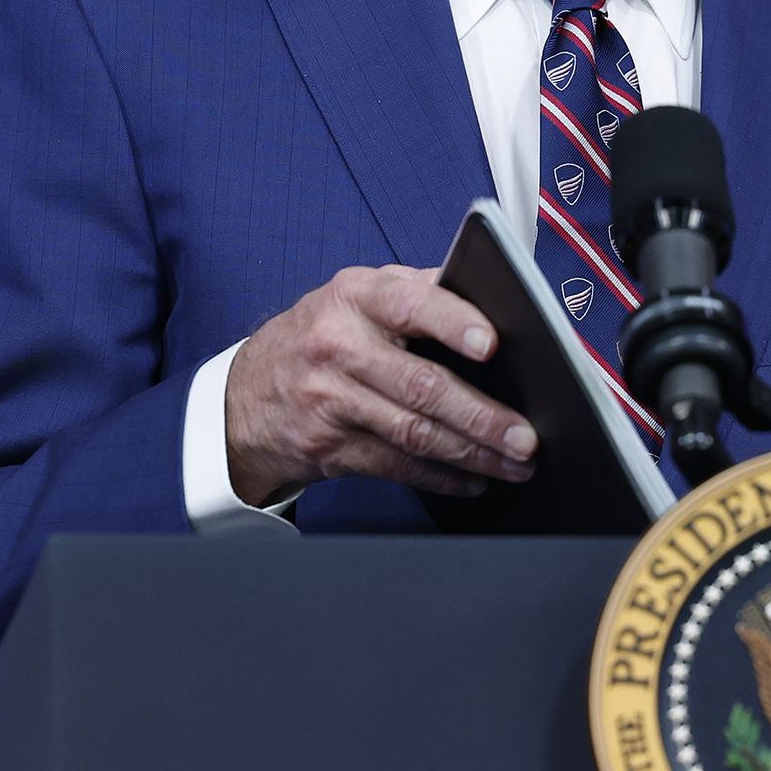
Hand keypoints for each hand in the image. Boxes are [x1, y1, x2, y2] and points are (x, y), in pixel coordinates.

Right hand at [224, 265, 538, 505]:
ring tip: (513, 463)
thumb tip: (492, 298)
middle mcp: (339, 346)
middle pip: (421, 384)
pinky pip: (397, 466)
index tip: (492, 343)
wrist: (246, 393)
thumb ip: (417, 291)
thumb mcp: (356, 295)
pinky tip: (472, 479)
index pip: (410, 304)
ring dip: (472, 454)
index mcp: (355, 297)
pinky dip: (442, 477)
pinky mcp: (330, 447)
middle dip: (482, 416)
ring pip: (415, 433)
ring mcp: (331, 400)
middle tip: (525, 436)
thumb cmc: (318, 336)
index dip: (454, 323)